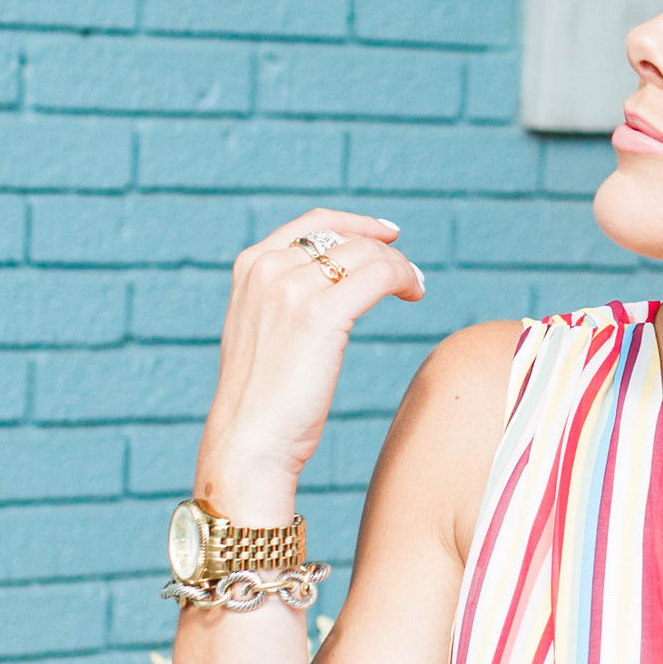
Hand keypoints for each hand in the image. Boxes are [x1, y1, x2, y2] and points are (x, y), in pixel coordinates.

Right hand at [193, 210, 424, 517]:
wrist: (248, 440)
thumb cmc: (262, 397)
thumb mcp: (261, 329)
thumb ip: (283, 296)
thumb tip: (333, 280)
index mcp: (250, 266)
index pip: (312, 223)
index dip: (357, 224)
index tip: (388, 235)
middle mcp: (267, 268)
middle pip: (347, 239)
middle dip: (386, 253)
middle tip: (410, 277)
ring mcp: (291, 288)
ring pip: (368, 254)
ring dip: (400, 267)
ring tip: (414, 289)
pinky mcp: (320, 315)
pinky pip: (380, 276)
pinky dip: (405, 279)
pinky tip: (414, 296)